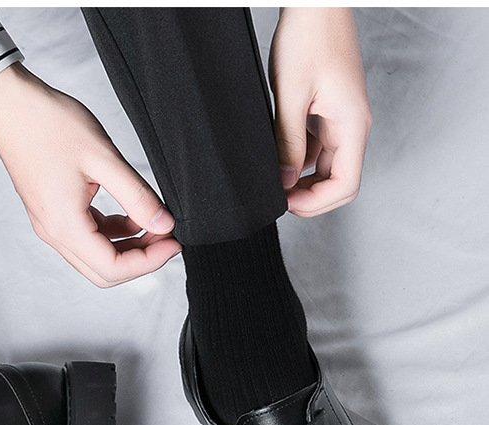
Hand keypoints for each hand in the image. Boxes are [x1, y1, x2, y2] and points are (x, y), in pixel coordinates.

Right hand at [0, 63, 181, 286]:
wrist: (11, 103)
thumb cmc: (48, 123)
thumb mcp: (104, 157)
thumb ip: (137, 196)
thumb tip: (162, 224)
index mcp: (64, 225)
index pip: (113, 268)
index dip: (148, 262)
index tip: (173, 242)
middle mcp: (54, 232)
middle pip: (103, 272)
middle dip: (139, 260)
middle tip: (165, 237)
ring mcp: (50, 224)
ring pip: (95, 257)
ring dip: (127, 247)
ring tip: (153, 222)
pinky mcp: (51, 213)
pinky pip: (86, 237)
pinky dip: (111, 233)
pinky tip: (129, 213)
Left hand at [269, 7, 372, 216]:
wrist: (315, 2)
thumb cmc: (309, 35)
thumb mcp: (291, 95)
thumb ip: (287, 142)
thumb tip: (284, 180)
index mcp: (352, 124)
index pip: (346, 185)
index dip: (316, 203)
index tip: (287, 203)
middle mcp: (352, 125)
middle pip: (338, 182)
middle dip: (309, 197)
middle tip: (278, 198)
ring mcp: (341, 119)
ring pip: (326, 166)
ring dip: (302, 179)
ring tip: (273, 178)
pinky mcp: (328, 112)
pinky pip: (316, 147)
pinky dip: (298, 158)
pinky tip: (277, 155)